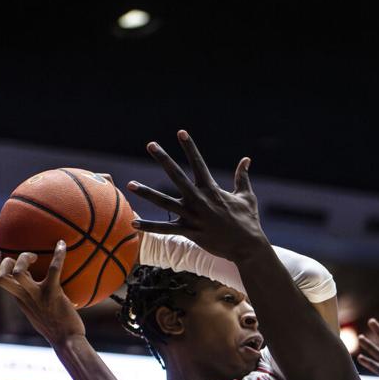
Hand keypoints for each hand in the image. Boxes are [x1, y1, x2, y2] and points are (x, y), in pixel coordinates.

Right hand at [0, 241, 85, 344]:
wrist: (67, 341)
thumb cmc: (57, 327)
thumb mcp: (39, 312)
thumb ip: (35, 299)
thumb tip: (45, 285)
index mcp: (20, 299)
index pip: (0, 279)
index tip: (3, 253)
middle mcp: (24, 297)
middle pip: (1, 277)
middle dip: (8, 262)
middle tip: (27, 258)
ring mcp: (37, 295)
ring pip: (18, 272)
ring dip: (24, 258)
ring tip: (36, 256)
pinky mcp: (52, 293)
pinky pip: (53, 269)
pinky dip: (58, 255)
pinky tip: (62, 245)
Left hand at [127, 130, 267, 262]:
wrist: (248, 247)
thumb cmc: (248, 221)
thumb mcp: (246, 196)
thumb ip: (242, 177)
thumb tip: (246, 160)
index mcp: (212, 189)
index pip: (198, 162)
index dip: (189, 147)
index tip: (181, 132)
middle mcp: (199, 199)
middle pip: (176, 175)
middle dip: (163, 158)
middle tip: (151, 144)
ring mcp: (193, 216)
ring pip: (164, 202)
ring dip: (146, 192)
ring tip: (130, 184)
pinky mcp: (189, 232)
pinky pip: (164, 229)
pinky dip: (148, 226)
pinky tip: (133, 222)